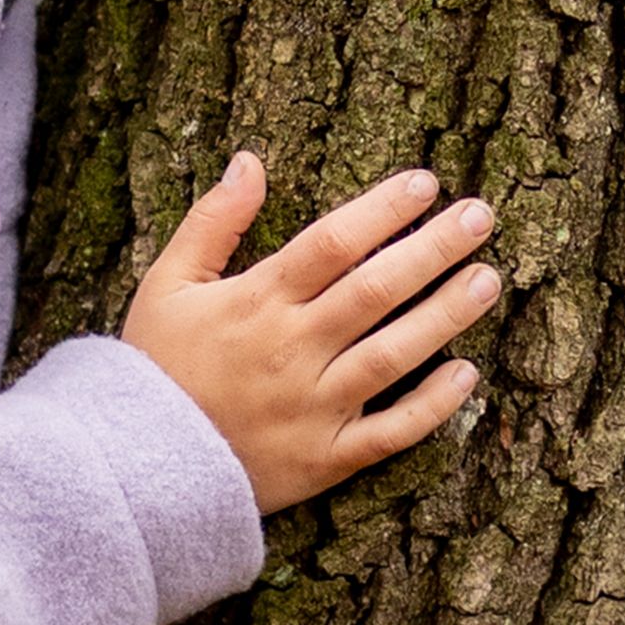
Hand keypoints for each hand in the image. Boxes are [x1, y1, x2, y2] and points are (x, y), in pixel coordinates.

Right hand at [120, 155, 496, 514]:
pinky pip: (390, 433)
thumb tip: (250, 161)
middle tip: (479, 216)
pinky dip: (432, 407)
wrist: (136, 464)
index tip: (424, 183)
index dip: (382, 210)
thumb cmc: (155, 364)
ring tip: (488, 279)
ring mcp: (313, 406)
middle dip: (433, 248)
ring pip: (394, 354)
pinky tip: (468, 374)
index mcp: (256, 301)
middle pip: (375, 289)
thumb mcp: (167, 282)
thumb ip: (212, 221)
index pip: (332, 243)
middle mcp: (292, 349)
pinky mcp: (325, 458)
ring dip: (445, 314)